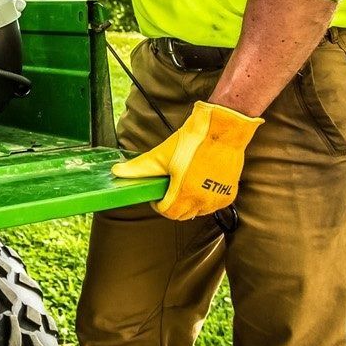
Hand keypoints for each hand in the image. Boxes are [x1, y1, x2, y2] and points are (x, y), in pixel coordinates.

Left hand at [111, 100, 262, 220]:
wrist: (223, 129)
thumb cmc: (193, 140)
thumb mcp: (162, 154)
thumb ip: (139, 168)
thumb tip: (116, 172)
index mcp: (184, 192)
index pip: (167, 212)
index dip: (158, 204)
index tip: (158, 195)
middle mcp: (202, 201)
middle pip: (181, 215)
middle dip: (172, 205)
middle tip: (170, 189)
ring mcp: (217, 199)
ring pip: (197, 212)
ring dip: (189, 203)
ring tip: (186, 183)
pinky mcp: (229, 195)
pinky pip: (212, 206)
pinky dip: (205, 200)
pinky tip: (201, 183)